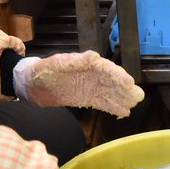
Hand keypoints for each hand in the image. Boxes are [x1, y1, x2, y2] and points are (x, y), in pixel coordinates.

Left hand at [13, 52, 143, 117]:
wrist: (31, 84)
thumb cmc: (43, 70)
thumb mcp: (57, 64)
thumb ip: (75, 61)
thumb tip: (93, 56)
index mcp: (86, 64)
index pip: (106, 69)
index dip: (118, 76)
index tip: (129, 82)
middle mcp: (91, 75)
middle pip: (112, 81)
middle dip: (125, 88)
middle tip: (138, 96)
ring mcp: (90, 87)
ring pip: (110, 93)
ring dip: (122, 98)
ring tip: (134, 104)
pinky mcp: (86, 98)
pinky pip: (102, 103)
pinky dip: (113, 107)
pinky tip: (124, 112)